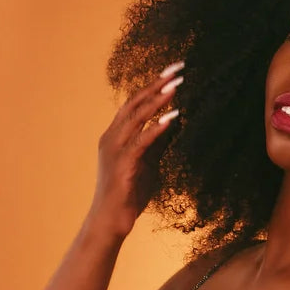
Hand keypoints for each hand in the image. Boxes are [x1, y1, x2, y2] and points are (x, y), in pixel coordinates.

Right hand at [86, 61, 184, 238]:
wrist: (111, 222)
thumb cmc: (130, 195)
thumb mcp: (148, 163)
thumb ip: (158, 143)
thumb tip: (175, 122)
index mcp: (116, 135)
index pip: (135, 103)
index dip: (153, 85)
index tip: (173, 71)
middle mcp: (112, 137)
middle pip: (135, 102)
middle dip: (157, 83)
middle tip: (178, 68)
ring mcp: (115, 150)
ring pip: (136, 117)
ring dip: (158, 100)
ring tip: (178, 85)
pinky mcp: (122, 165)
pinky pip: (141, 141)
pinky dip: (157, 127)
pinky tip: (173, 117)